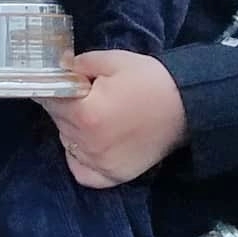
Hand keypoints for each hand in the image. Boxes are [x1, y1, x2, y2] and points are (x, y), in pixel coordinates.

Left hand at [41, 50, 187, 187]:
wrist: (188, 106)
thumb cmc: (150, 80)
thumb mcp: (113, 60)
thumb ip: (80, 63)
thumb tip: (58, 66)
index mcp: (85, 113)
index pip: (49, 101)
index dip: (51, 87)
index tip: (57, 82)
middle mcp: (88, 143)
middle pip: (58, 122)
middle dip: (65, 106)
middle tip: (82, 95)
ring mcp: (100, 163)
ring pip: (68, 144)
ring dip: (72, 130)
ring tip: (93, 116)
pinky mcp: (113, 175)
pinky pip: (82, 172)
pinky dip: (80, 159)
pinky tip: (89, 143)